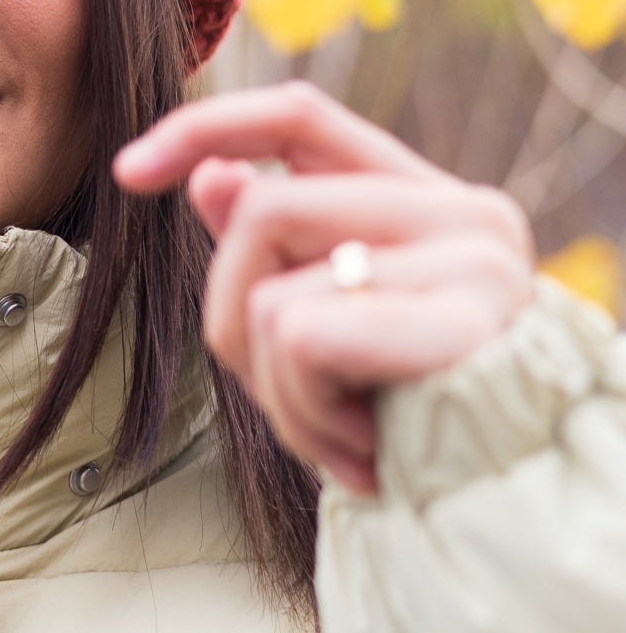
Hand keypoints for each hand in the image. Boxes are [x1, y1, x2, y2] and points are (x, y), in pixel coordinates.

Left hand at [112, 82, 536, 493]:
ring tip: (341, 438)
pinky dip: (303, 412)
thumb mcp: (328, 330)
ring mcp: (475, 261)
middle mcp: (464, 210)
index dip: (205, 127)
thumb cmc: (410, 426)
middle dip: (232, 321)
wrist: (506, 516)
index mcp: (426, 196)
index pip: (299, 116)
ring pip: (271, 291)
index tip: (126, 171)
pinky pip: (303, 338)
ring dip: (276, 392)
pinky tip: (361, 456)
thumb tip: (210, 175)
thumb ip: (276, 252)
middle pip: (264, 211)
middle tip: (290, 399)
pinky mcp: (469, 322)